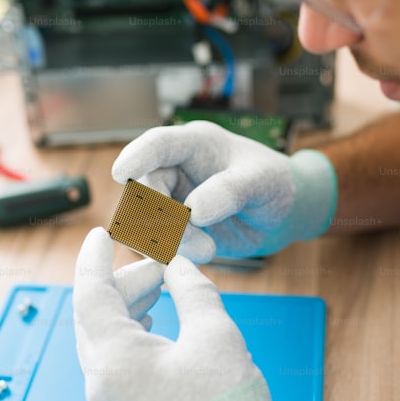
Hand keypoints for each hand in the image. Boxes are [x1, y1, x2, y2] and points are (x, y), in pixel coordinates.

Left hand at [73, 228, 313, 400]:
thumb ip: (190, 287)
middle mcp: (100, 383)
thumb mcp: (215, 331)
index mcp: (114, 359)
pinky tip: (155, 324)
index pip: (90, 294)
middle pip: (94, 316)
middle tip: (160, 264)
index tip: (99, 233)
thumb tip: (176, 262)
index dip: (95, 258)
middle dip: (123, 282)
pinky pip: (112, 363)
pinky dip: (129, 334)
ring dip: (127, 308)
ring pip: (102, 339)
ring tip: (161, 289)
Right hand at [112, 121, 337, 260]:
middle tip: (205, 246)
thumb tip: (193, 210)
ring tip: (209, 251)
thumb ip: (230, 191)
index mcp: (195, 145)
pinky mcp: (172, 228)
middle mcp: (175, 168)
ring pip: (145, 221)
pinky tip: (199, 256)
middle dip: (167, 221)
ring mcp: (170, 198)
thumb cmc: (272, 183)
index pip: (159, 144)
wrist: (278, 213)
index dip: (137, 155)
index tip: (121, 172)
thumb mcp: (262, 181)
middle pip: (145, 190)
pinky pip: (156, 243)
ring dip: (172, 242)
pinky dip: (172, 254)